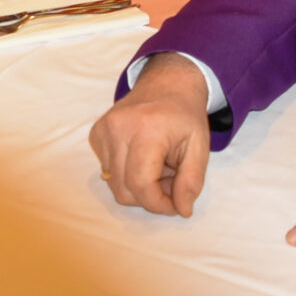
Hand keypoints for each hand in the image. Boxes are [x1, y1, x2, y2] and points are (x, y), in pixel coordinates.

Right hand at [90, 54, 211, 217]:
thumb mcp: (200, 148)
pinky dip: (125, 173)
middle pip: (124, 189)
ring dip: (137, 186)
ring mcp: (103, 129)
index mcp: (147, 130)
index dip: (158, 204)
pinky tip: (141, 157)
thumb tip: (181, 210)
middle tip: (170, 181)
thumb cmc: (184, 117)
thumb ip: (192, 182)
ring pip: (113, 183)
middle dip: (149, 196)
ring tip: (157, 167)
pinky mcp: (96, 133)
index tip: (175, 204)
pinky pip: (107, 170)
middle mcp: (119, 128)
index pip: (141, 184)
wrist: (166, 85)